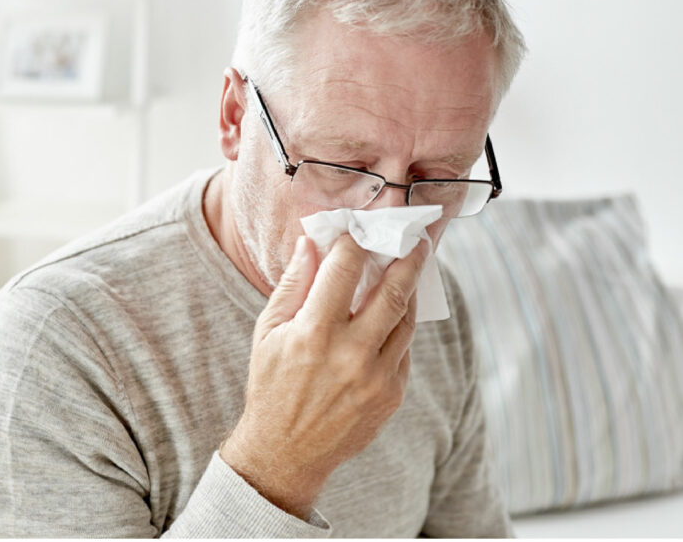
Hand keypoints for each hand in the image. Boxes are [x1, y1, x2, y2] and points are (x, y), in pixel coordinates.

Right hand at [219, 233, 427, 517]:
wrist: (285, 451)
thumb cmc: (271, 385)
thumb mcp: (268, 331)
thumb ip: (293, 284)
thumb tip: (311, 243)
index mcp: (314, 333)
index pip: (345, 269)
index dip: (354, 243)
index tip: (358, 230)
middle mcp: (351, 354)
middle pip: (393, 292)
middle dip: (407, 260)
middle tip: (414, 241)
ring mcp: (377, 378)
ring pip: (406, 321)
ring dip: (409, 293)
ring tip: (409, 273)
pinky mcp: (392, 396)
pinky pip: (404, 351)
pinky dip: (399, 329)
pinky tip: (392, 317)